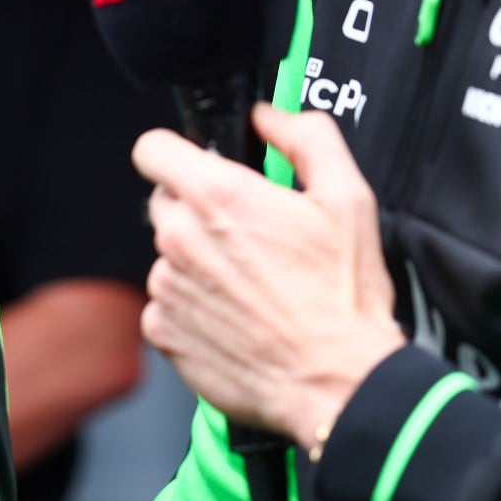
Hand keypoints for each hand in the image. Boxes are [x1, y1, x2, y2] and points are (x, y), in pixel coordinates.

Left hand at [135, 104, 404, 446]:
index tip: (199, 165)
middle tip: (248, 234)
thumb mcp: (348, 198)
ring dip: (197, 261)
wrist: (339, 383)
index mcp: (219, 196)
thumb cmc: (343, 297)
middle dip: (198, 209)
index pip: (153, 148)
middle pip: (164, 201)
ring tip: (250, 283)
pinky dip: (192, 307)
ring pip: (168, 254)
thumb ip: (307, 138)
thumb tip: (271, 116)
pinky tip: (235, 316)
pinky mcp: (163, 333)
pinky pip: (165, 304)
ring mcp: (168, 288)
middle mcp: (181, 238)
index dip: (178, 151)